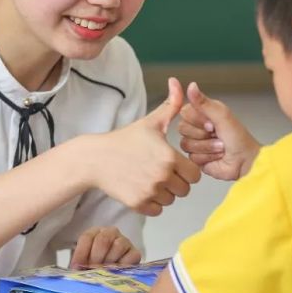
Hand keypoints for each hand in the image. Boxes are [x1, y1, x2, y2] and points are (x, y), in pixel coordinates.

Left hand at [69, 227, 140, 268]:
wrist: (115, 273)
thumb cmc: (96, 266)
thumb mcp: (85, 262)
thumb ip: (80, 264)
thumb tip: (76, 270)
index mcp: (94, 232)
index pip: (86, 238)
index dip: (81, 253)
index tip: (77, 267)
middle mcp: (110, 232)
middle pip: (103, 240)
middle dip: (96, 258)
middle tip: (93, 270)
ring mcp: (124, 241)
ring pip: (118, 246)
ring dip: (110, 262)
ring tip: (104, 272)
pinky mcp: (135, 252)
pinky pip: (131, 256)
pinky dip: (123, 265)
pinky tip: (117, 273)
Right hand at [87, 78, 201, 215]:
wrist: (96, 159)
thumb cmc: (124, 140)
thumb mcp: (150, 122)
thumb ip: (171, 105)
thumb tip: (178, 82)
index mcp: (169, 157)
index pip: (195, 174)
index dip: (186, 169)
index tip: (174, 163)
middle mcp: (162, 176)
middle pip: (185, 189)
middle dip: (176, 182)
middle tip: (161, 171)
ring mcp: (149, 191)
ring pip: (171, 200)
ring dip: (165, 193)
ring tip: (150, 178)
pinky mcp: (138, 203)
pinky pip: (158, 210)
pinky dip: (153, 203)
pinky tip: (142, 187)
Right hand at [178, 82, 260, 180]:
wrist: (245, 161)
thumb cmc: (239, 138)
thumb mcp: (222, 116)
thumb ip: (203, 102)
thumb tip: (191, 86)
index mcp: (203, 113)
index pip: (184, 112)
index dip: (197, 119)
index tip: (211, 123)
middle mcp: (198, 127)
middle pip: (183, 128)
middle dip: (203, 134)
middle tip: (217, 134)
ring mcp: (196, 142)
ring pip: (186, 144)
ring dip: (207, 146)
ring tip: (221, 146)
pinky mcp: (196, 157)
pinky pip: (192, 157)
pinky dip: (207, 157)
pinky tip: (217, 156)